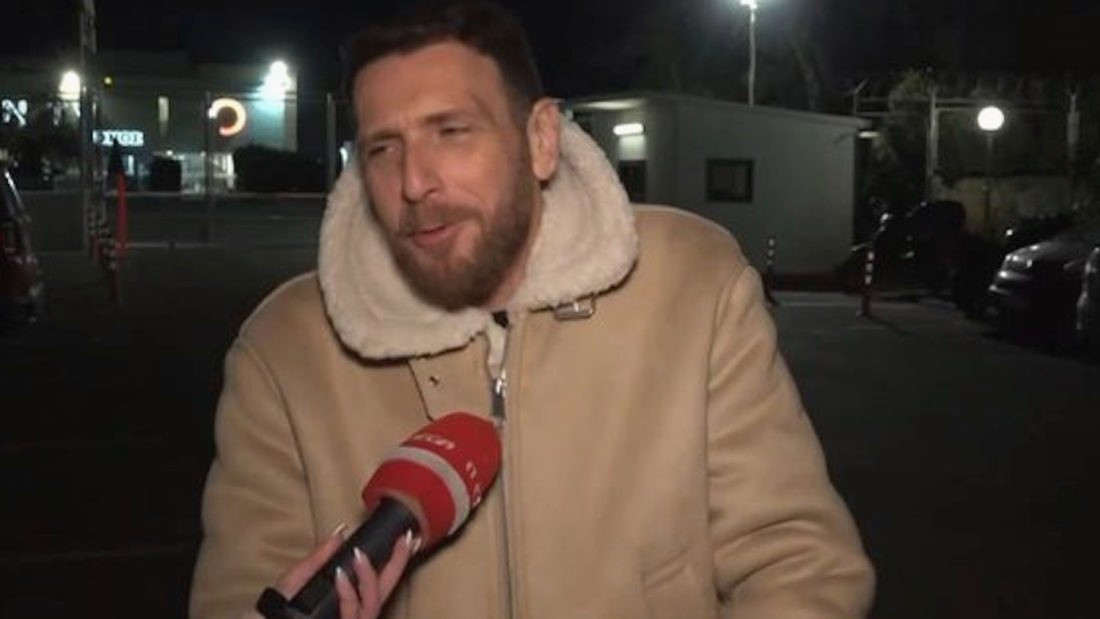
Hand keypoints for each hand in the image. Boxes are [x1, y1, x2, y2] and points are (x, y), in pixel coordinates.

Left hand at [274, 524, 418, 618]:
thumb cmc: (276, 612)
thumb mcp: (296, 579)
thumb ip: (318, 558)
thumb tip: (341, 532)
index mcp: (346, 602)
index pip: (377, 583)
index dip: (395, 561)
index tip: (407, 538)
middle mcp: (352, 615)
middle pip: (384, 592)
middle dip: (398, 564)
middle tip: (404, 539)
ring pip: (372, 603)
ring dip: (368, 577)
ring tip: (360, 555)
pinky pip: (354, 614)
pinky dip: (349, 594)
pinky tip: (341, 576)